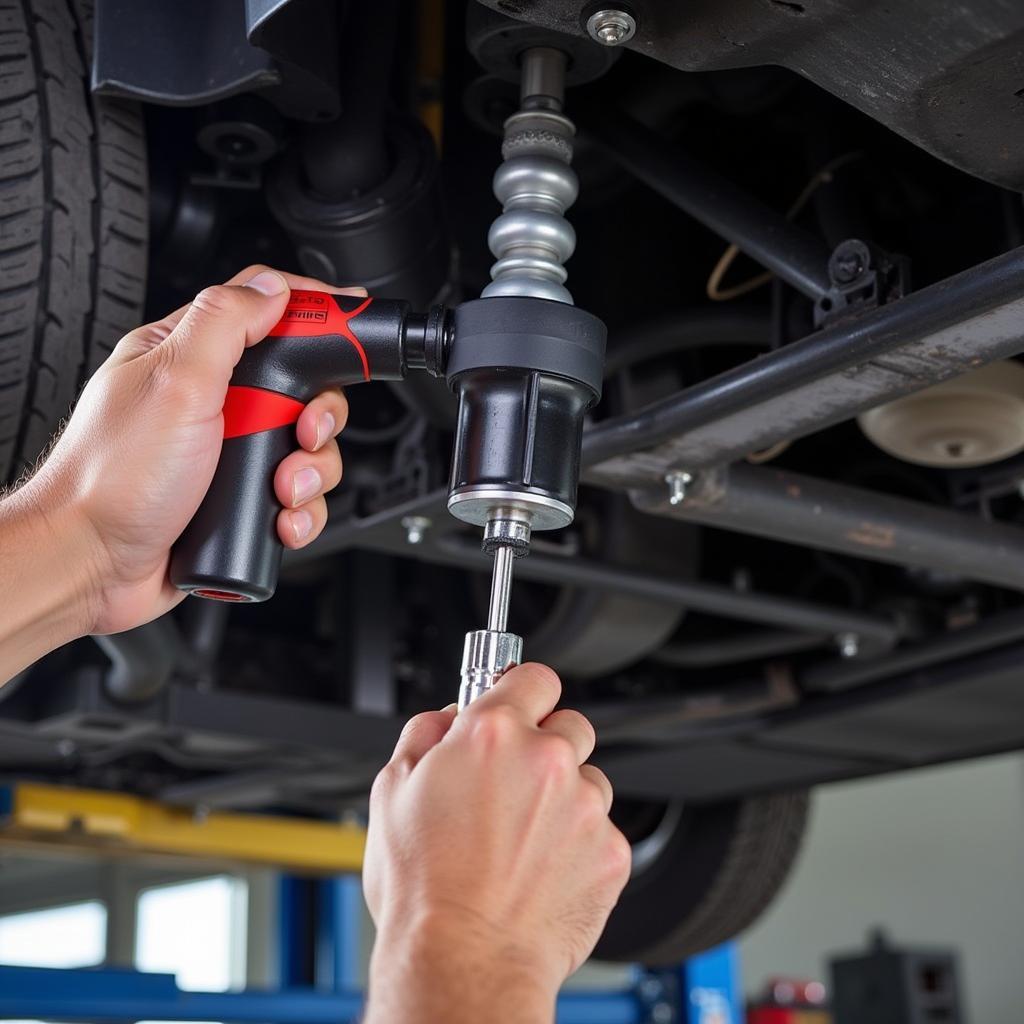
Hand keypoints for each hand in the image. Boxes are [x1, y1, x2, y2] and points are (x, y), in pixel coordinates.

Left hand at [17, 265, 357, 635]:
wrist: (91, 565)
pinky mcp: (241, 498)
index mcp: (191, 355)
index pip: (267, 311)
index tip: (353, 328)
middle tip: (304, 433)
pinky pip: (299, 497)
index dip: (317, 314)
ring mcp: (229, 452)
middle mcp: (213, 401)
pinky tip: (281, 520)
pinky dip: (302, 511)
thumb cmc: (111, 479)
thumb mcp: (175, 382)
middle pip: (304, 386)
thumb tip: (272, 288)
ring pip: (309, 447)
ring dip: (311, 473)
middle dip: (320, 416)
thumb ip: (225, 323)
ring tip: (281, 490)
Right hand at [363, 665, 630, 1022]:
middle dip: (545, 745)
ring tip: (523, 839)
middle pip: (568, 724)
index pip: (532, 676)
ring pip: (588, 779)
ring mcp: (585, 805)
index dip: (523, 690)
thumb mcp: (391, 791)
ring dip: (565, 797)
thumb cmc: (424, 888)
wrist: (464, 961)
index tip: (519, 703)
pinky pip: (603, 830)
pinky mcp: (611, 850)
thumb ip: (424, 733)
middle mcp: (546, 759)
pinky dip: (580, 844)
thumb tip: (448, 716)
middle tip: (514, 783)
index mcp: (492, 733)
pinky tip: (543, 869)